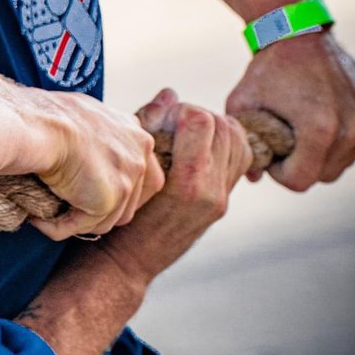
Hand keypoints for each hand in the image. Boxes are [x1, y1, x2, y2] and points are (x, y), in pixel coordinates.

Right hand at [29, 92, 164, 241]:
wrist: (43, 126)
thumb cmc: (50, 117)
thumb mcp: (84, 116)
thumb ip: (97, 135)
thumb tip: (83, 148)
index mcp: (135, 133)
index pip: (142, 171)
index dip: (120, 187)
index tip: (93, 192)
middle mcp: (140, 152)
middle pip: (132, 198)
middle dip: (104, 209)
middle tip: (71, 209)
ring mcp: (129, 176)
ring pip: (110, 217)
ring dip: (81, 220)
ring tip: (51, 213)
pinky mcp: (112, 198)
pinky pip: (86, 226)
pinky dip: (61, 227)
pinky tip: (40, 220)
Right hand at [94, 89, 252, 286]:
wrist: (126, 262)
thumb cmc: (115, 214)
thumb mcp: (127, 170)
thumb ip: (148, 128)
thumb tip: (170, 93)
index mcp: (188, 182)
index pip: (201, 121)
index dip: (179, 110)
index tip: (161, 119)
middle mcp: (211, 191)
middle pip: (223, 125)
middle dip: (197, 114)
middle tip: (173, 123)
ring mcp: (221, 199)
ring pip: (237, 138)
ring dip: (214, 126)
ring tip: (187, 131)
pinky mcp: (222, 202)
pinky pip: (240, 157)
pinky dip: (226, 142)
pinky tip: (202, 144)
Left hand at [226, 31, 354, 189]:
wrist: (300, 31)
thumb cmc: (266, 68)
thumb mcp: (241, 103)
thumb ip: (244, 144)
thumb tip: (254, 178)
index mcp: (319, 130)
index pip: (299, 181)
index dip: (279, 173)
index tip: (272, 151)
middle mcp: (350, 129)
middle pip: (322, 176)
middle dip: (299, 165)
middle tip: (284, 140)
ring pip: (340, 164)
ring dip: (319, 155)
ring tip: (299, 130)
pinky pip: (354, 146)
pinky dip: (337, 142)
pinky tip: (318, 120)